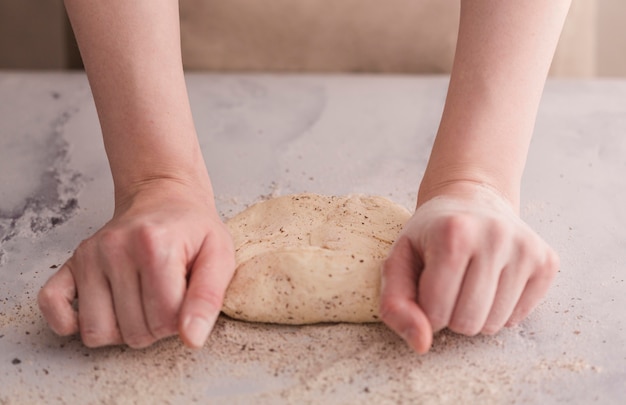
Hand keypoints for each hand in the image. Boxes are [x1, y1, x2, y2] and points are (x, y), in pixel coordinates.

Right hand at [38, 180, 234, 348]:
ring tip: (140, 303)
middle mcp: (115, 248)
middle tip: (165, 298)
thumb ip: (208, 299)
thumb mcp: (219, 256)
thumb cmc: (193, 230)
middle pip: (133, 332)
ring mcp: (89, 255)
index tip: (185, 298)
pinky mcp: (71, 262)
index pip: (165, 320)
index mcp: (154, 245)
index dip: (181, 320)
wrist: (164, 197)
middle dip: (155, 327)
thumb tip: (191, 339)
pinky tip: (103, 308)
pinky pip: (52, 306)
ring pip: (96, 332)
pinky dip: (71, 321)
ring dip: (121, 330)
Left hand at [380, 183, 558, 352]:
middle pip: (467, 323)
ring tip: (469, 283)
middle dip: (451, 316)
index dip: (425, 310)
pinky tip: (493, 281)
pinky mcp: (547, 261)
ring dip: (476, 315)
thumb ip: (395, 304)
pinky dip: (501, 310)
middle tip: (449, 287)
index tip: (426, 288)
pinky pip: (519, 317)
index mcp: (453, 233)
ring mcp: (526, 248)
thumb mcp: (399, 260)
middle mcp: (495, 236)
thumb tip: (422, 344)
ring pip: (494, 325)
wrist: (472, 198)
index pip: (435, 312)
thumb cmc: (430, 234)